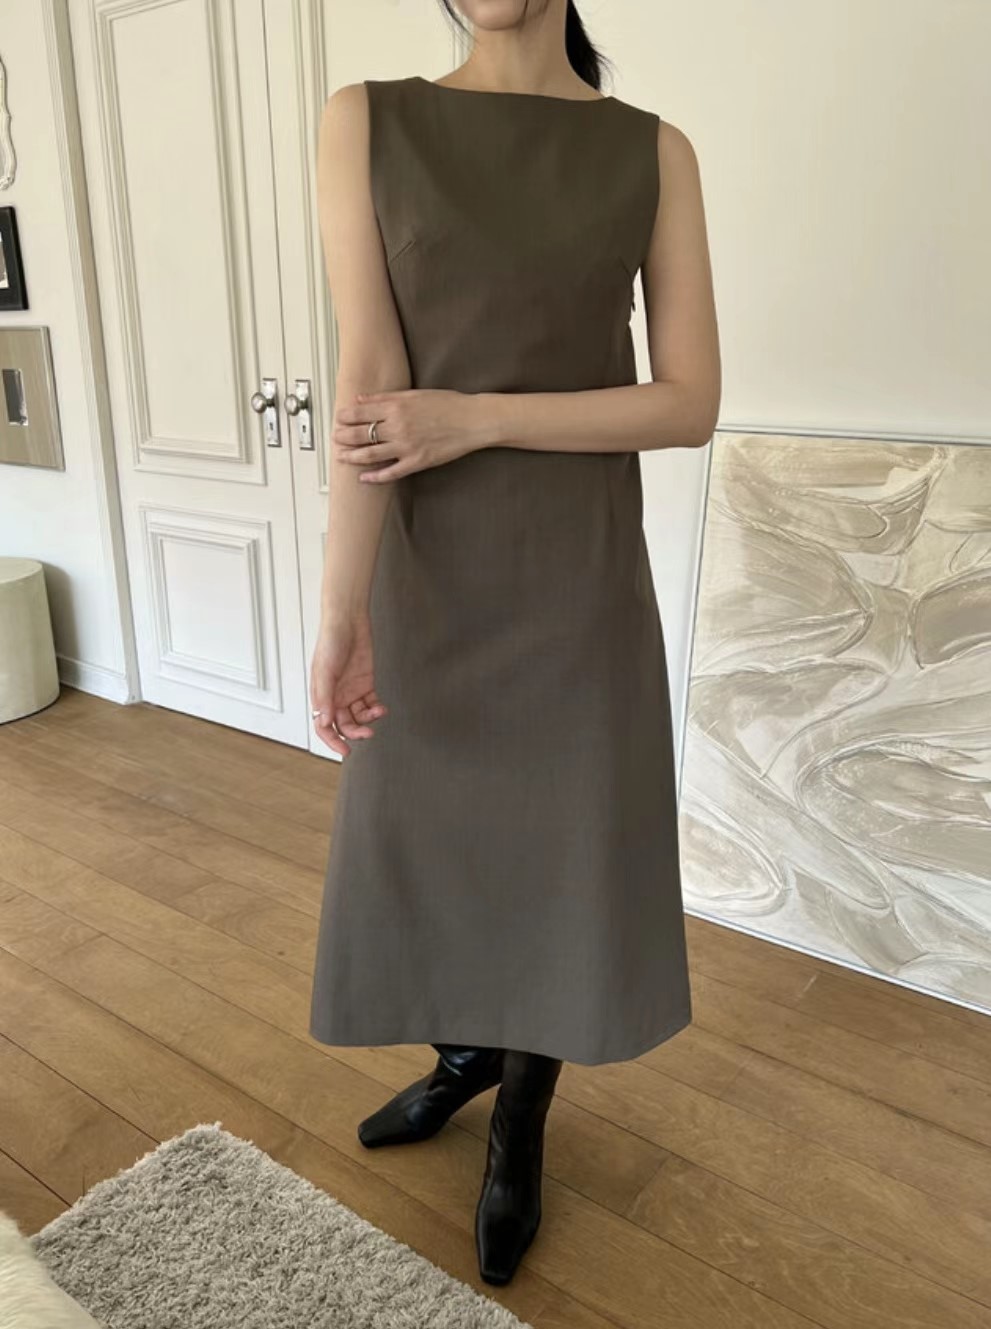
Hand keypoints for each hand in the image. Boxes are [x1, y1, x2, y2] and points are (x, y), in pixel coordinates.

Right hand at [310, 614, 386, 758]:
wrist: (348, 622)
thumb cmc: (331, 642)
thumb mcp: (325, 670)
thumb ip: (325, 697)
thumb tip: (325, 721)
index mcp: (321, 695)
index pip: (323, 726)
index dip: (332, 741)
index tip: (345, 751)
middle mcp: (335, 696)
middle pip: (344, 724)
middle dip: (355, 732)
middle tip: (368, 733)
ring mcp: (351, 691)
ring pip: (359, 717)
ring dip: (368, 720)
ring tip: (378, 713)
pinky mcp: (365, 684)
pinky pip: (370, 704)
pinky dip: (376, 709)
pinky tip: (381, 707)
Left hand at [333, 388, 484, 481]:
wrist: (472, 421)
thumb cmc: (448, 404)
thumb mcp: (415, 394)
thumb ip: (386, 397)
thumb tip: (361, 400)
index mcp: (396, 406)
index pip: (360, 412)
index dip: (345, 417)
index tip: (338, 419)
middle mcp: (398, 426)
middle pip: (361, 434)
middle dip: (343, 437)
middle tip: (335, 438)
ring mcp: (406, 446)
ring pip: (370, 454)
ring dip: (352, 456)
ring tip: (341, 457)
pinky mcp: (417, 462)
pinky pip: (391, 472)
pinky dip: (375, 477)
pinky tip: (364, 478)